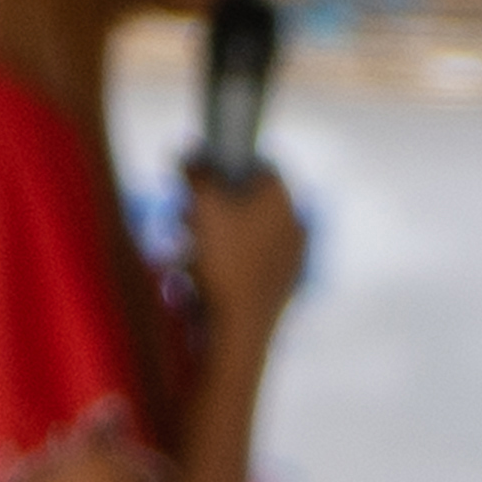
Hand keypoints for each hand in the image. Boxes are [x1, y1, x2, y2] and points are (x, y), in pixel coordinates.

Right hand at [183, 159, 308, 340]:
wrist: (238, 327)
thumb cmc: (222, 259)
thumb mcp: (202, 205)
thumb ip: (197, 172)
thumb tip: (192, 155)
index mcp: (282, 198)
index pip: (257, 164)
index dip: (223, 164)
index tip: (197, 177)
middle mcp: (295, 223)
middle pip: (250, 199)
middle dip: (215, 203)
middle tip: (186, 214)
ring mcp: (292, 258)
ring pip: (249, 231)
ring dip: (218, 232)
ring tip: (188, 245)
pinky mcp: (283, 286)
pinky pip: (252, 261)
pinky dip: (229, 260)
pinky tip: (204, 273)